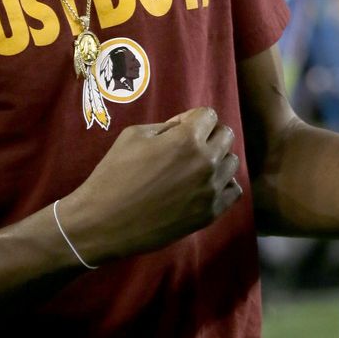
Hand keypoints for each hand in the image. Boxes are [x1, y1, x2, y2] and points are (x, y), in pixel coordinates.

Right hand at [61, 106, 241, 263]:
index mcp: (187, 139)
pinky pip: (233, 191)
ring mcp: (211, 190)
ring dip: (217, 159)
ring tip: (195, 168)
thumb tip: (184, 127)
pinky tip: (204, 186)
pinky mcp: (210, 214)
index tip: (179, 129)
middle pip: (226, 136)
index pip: (209, 115)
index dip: (193, 119)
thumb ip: (166, 126)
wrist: (104, 222)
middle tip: (188, 147)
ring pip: (232, 162)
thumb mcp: (134, 135)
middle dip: (208, 135)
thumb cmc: (114, 174)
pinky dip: (223, 184)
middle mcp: (206, 162)